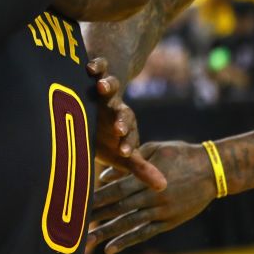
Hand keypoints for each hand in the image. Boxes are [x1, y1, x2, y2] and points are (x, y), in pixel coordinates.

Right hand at [86, 58, 166, 191]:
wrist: (92, 109)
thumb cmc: (104, 138)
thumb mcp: (121, 154)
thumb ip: (140, 167)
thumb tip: (163, 187)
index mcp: (123, 125)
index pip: (128, 135)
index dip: (125, 143)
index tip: (123, 153)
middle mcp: (115, 107)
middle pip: (121, 111)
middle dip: (119, 119)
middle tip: (117, 128)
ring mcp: (104, 91)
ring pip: (110, 87)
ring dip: (108, 86)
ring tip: (101, 86)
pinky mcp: (93, 75)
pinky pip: (98, 67)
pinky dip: (97, 66)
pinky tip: (90, 67)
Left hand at [88, 141, 215, 253]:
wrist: (213, 170)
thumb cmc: (180, 154)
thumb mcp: (154, 150)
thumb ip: (130, 163)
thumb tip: (104, 176)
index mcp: (148, 178)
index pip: (117, 190)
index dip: (98, 197)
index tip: (80, 202)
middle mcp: (153, 197)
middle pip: (119, 208)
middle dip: (97, 215)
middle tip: (75, 223)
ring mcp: (162, 212)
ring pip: (129, 224)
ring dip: (107, 232)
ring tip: (88, 239)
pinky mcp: (170, 222)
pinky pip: (145, 233)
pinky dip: (127, 241)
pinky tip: (111, 248)